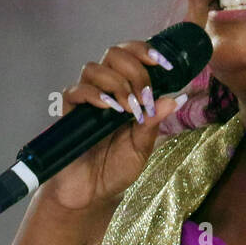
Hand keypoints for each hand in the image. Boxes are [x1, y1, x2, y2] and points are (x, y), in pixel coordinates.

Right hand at [44, 40, 186, 211]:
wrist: (93, 192)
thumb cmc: (117, 169)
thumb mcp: (142, 146)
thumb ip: (155, 122)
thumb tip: (177, 98)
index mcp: (127, 92)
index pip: (133, 56)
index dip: (147, 52)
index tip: (165, 65)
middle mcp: (106, 90)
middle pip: (114, 54)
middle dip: (135, 70)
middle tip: (144, 98)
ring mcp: (86, 100)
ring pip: (93, 68)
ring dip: (116, 83)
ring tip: (128, 109)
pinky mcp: (69, 113)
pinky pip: (75, 91)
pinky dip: (94, 95)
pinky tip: (109, 109)